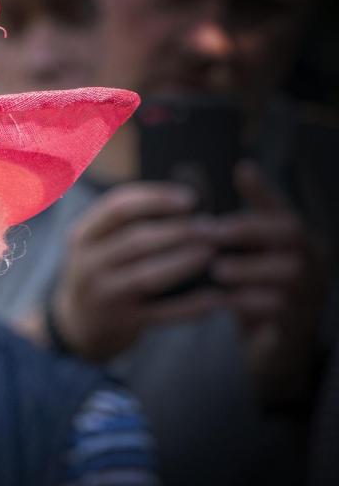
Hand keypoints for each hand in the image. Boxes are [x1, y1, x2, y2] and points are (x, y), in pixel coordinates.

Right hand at [50, 182, 222, 361]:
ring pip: (148, 275)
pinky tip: (215, 298)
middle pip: (137, 239)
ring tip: (212, 252)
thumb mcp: (99, 244)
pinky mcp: (122, 322)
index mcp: (83, 235)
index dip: (156, 199)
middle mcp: (88, 263)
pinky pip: (162, 313)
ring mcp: (104, 294)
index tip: (190, 198)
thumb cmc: (102, 271)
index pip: (118, 207)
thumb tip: (187, 204)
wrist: (78, 323)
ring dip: (184, 262)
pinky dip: (190, 306)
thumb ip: (128, 223)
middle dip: (179, 230)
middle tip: (212, 226)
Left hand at [210, 162, 324, 404]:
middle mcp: (310, 261)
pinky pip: (279, 308)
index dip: (264, 190)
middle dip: (248, 229)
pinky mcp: (296, 324)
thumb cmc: (256, 292)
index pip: (284, 207)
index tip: (241, 170)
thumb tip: (237, 173)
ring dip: (248, 267)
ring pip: (288, 271)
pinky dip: (249, 302)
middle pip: (291, 232)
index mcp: (296, 241)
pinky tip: (224, 300)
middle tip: (210, 232)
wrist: (271, 349)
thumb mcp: (249, 256)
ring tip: (217, 269)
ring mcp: (309, 293)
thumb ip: (241, 224)